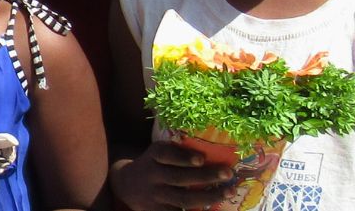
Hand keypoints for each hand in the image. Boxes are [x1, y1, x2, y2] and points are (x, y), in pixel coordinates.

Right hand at [112, 141, 235, 210]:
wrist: (126, 185)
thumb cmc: (154, 165)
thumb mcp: (158, 153)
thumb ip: (178, 151)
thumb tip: (216, 149)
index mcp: (154, 156)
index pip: (165, 155)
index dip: (183, 157)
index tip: (201, 158)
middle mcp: (153, 175)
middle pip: (179, 178)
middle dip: (205, 176)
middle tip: (228, 173)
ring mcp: (155, 195)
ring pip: (183, 199)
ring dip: (209, 197)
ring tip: (228, 192)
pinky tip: (213, 210)